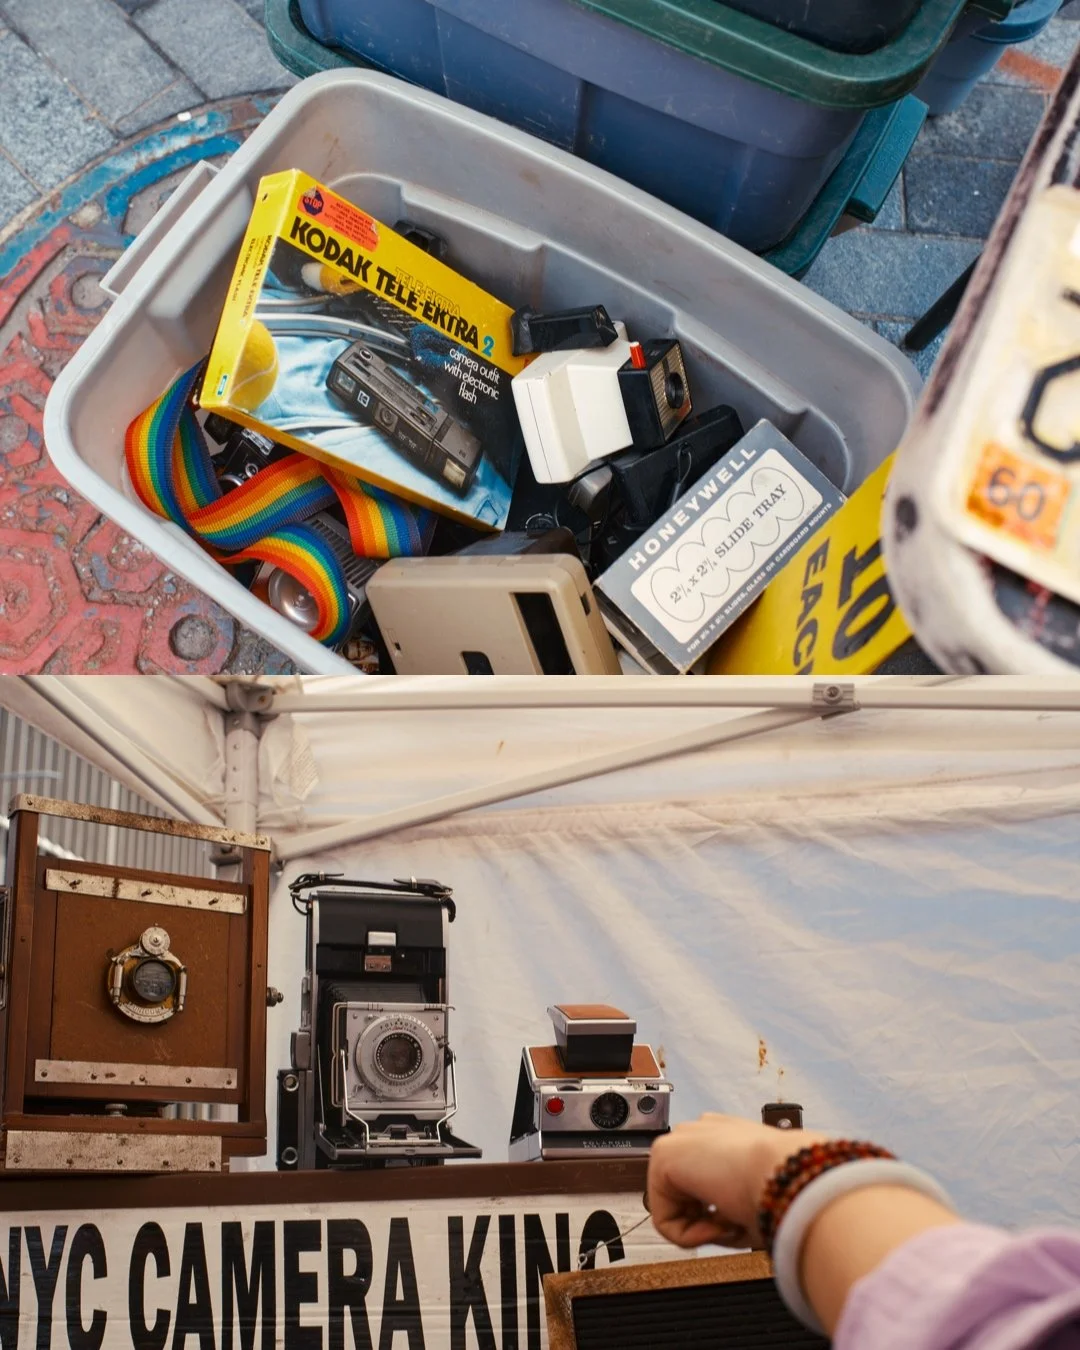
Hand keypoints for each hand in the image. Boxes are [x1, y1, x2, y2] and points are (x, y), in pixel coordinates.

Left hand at [646, 1113, 830, 1248]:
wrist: (786, 1173)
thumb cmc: (786, 1188)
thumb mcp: (759, 1199)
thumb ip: (732, 1207)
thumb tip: (718, 1224)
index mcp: (726, 1136)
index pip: (708, 1182)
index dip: (725, 1215)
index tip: (745, 1219)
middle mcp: (702, 1132)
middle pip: (689, 1197)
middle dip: (711, 1221)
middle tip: (737, 1224)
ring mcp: (681, 1139)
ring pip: (676, 1209)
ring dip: (703, 1229)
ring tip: (730, 1223)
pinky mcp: (663, 1154)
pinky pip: (664, 1219)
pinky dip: (689, 1236)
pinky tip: (716, 1224)